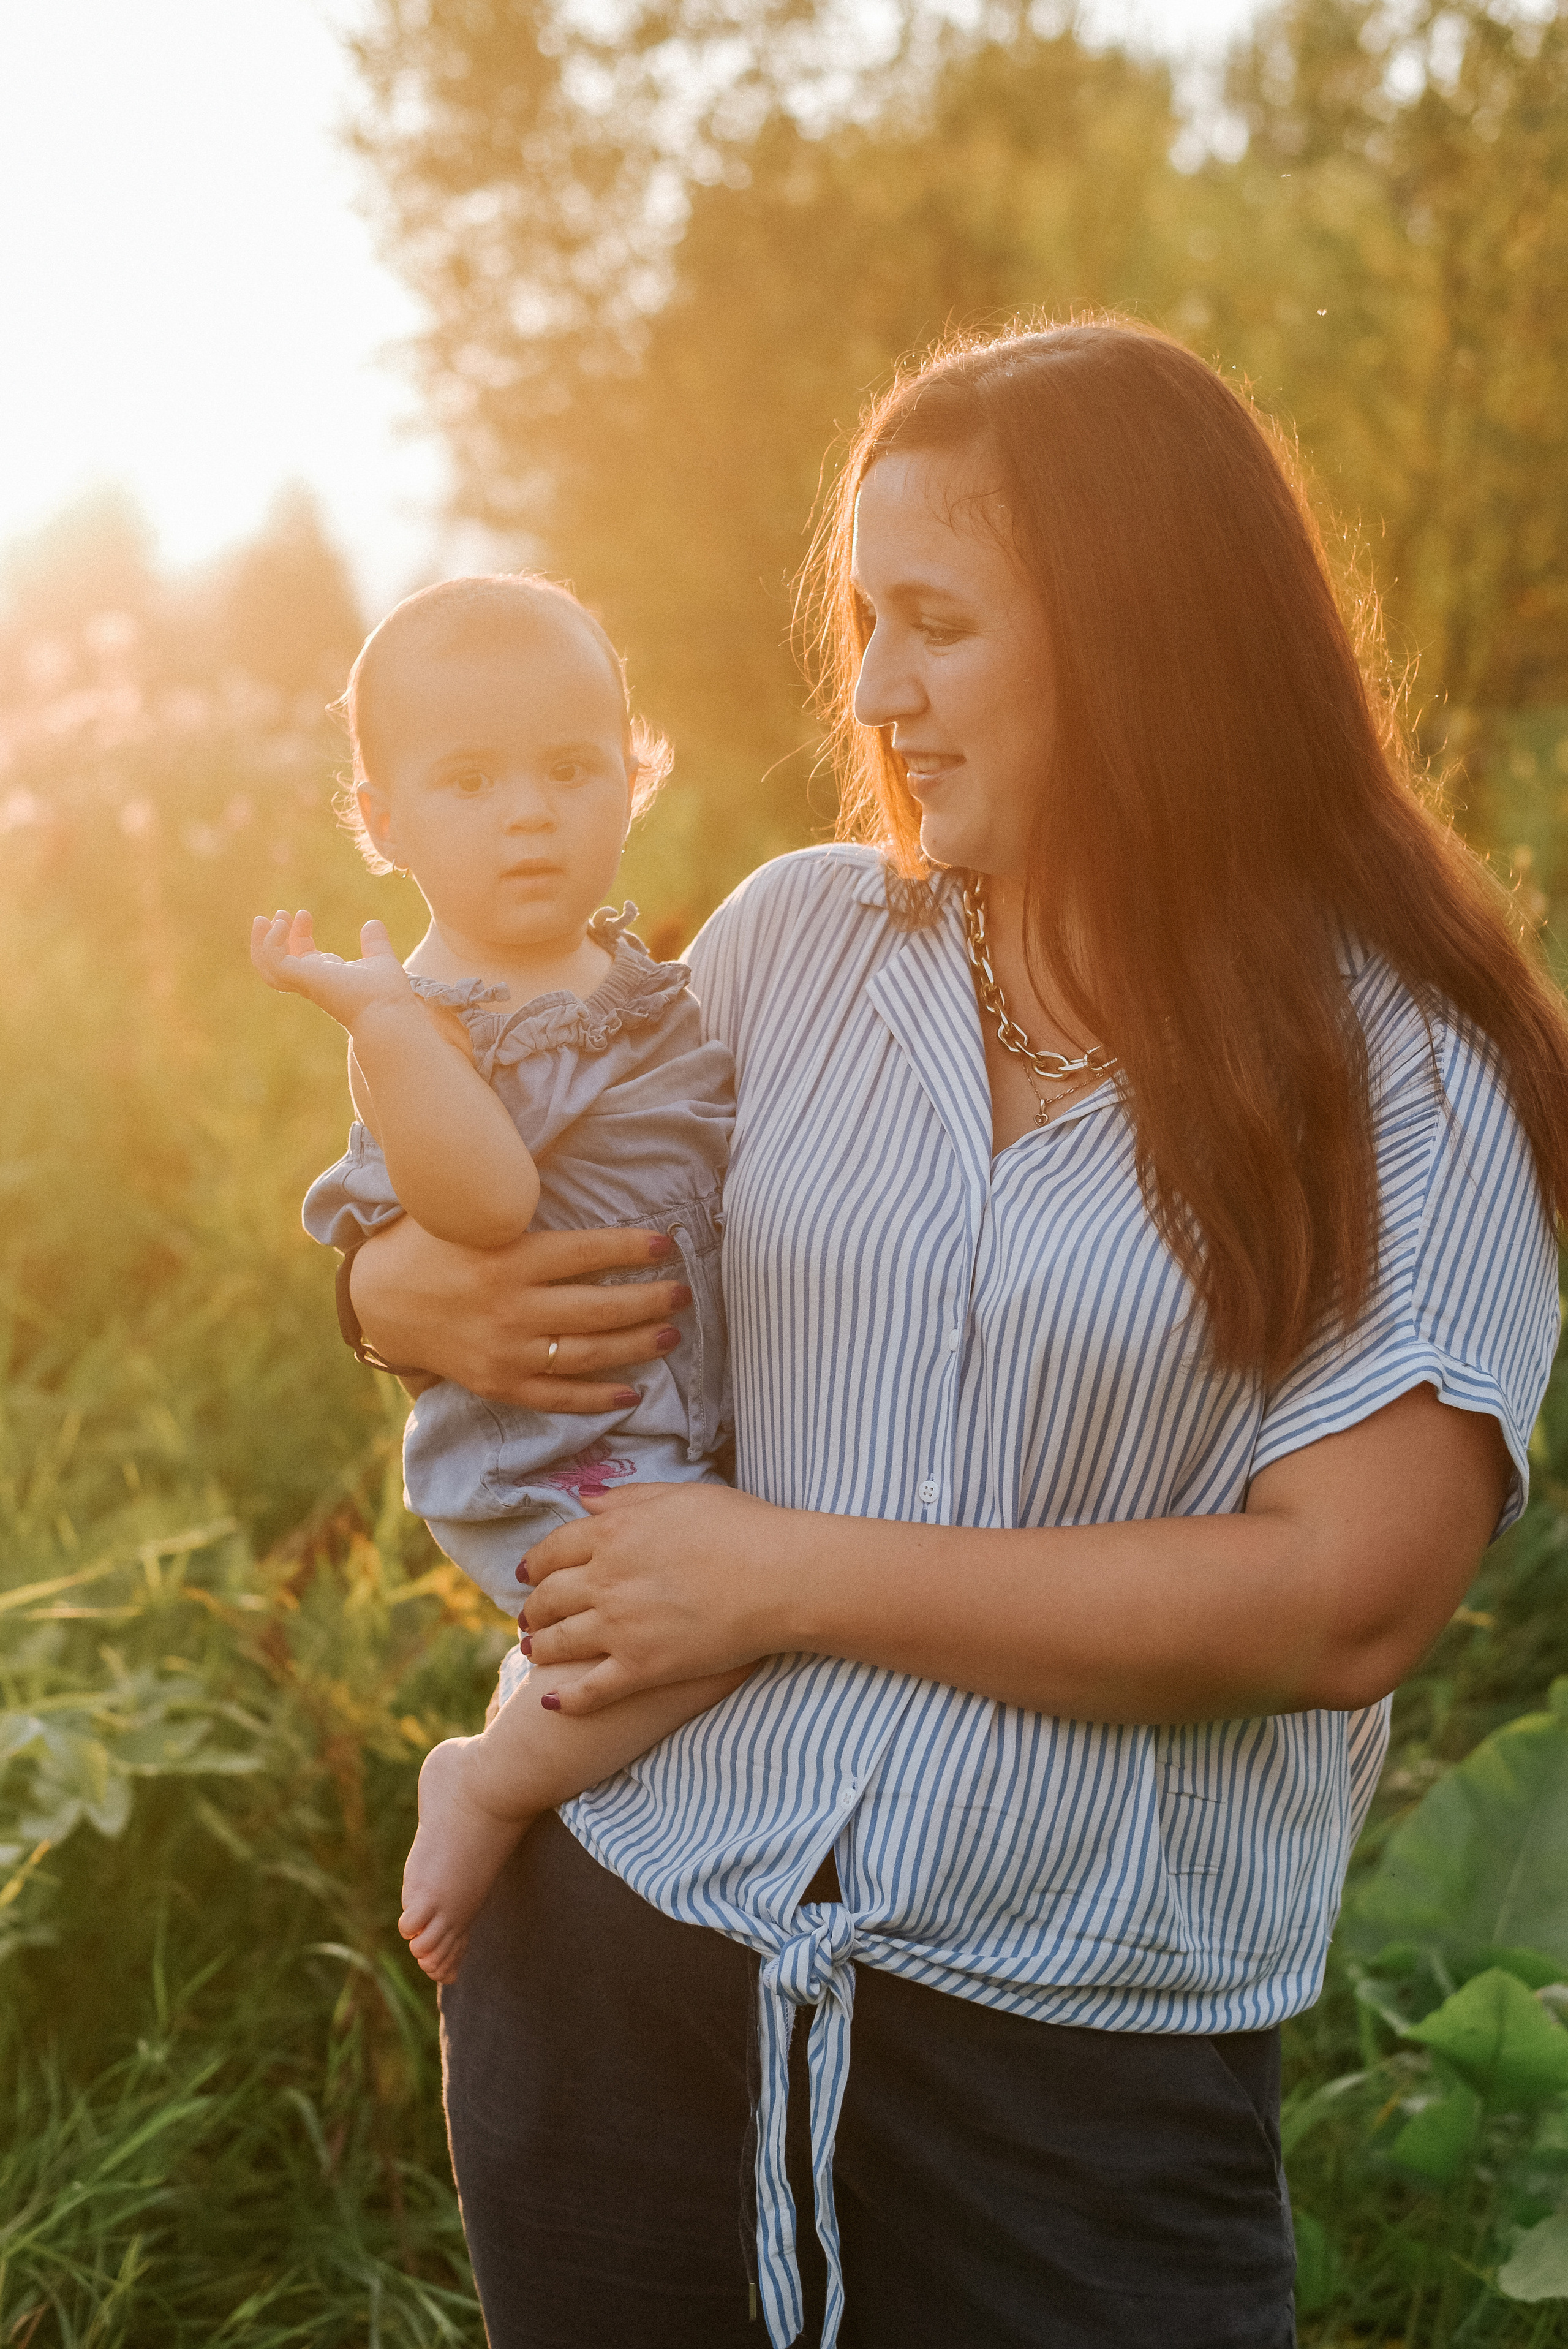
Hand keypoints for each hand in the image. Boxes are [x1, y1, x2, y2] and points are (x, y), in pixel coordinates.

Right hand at [251, 909, 415, 1032]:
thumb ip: (375, 943)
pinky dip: (270, 943)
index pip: (303, 956)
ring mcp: (304, 982)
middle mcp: (311, 982)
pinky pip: (273, 961)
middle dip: (273, 938)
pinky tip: (282, 925)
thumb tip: (373, 923)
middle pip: (279, 962)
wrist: (388, 1011)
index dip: (298, 934)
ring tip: (263, 919)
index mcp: (327, 977)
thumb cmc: (386, 995)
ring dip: (262, 942)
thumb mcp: (379, 959)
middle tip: (281, 914)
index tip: (304, 914)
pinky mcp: (301, 979)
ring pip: (267, 967)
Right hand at [350, 1216, 694, 1408]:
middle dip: (650, 1302)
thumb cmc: (427, 1246)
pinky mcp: (498, 1384)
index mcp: (508, 1258)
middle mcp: (511, 1308)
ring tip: (671, 1335)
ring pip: (587, 1353)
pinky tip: (632, 1391)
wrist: (378, 1303)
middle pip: (598, 1308)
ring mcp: (506, 1351)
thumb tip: (562, 1153)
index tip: (667, 1245)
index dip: (632, 1249)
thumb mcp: (465, 1214)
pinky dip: (598, 1397)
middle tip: (685, 1295)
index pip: (586, 1253)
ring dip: (636, 1345)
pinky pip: (558, 1397)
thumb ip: (510, 1199)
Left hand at [522, 1483, 789, 1711]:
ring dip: (539, 1646)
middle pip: (549, 1598)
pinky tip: (550, 1701)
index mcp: (613, 1534)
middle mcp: (606, 1581)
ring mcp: (621, 1628)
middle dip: (533, 1608)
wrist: (782, 1577)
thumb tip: (585, 1498)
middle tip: (528, 1616)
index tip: (526, 1573)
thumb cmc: (742, 1527)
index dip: (534, 1563)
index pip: (552, 1550)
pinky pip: (591, 1690)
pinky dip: (564, 1698)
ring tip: (533, 1650)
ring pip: (559, 1642)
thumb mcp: (680, 1495)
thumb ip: (627, 1498)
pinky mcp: (643, 1669)